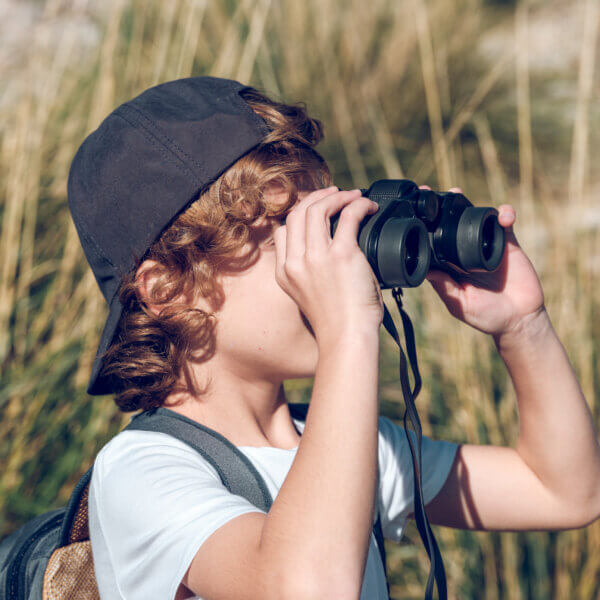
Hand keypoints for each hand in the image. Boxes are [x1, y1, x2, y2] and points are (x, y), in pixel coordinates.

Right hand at [272, 186, 383, 344]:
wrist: (347, 338)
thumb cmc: (337, 322)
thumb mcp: (309, 296)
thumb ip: (309, 273)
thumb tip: (328, 250)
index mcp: (284, 273)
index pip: (283, 232)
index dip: (301, 215)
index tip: (319, 211)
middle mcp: (295, 262)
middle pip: (298, 214)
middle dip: (317, 197)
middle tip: (336, 194)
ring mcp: (316, 257)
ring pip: (317, 209)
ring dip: (337, 196)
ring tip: (353, 196)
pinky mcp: (341, 255)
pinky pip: (348, 216)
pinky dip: (359, 205)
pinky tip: (368, 207)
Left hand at [422, 185, 545, 337]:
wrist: (519, 321)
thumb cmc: (486, 316)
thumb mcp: (459, 303)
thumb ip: (444, 286)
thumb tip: (424, 269)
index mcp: (450, 267)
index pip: (433, 243)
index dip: (423, 228)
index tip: (412, 214)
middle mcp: (465, 253)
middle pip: (451, 225)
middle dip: (441, 208)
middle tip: (429, 192)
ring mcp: (486, 247)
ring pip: (476, 220)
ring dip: (468, 204)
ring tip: (457, 193)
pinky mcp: (508, 245)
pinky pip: (505, 225)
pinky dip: (505, 215)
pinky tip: (503, 216)